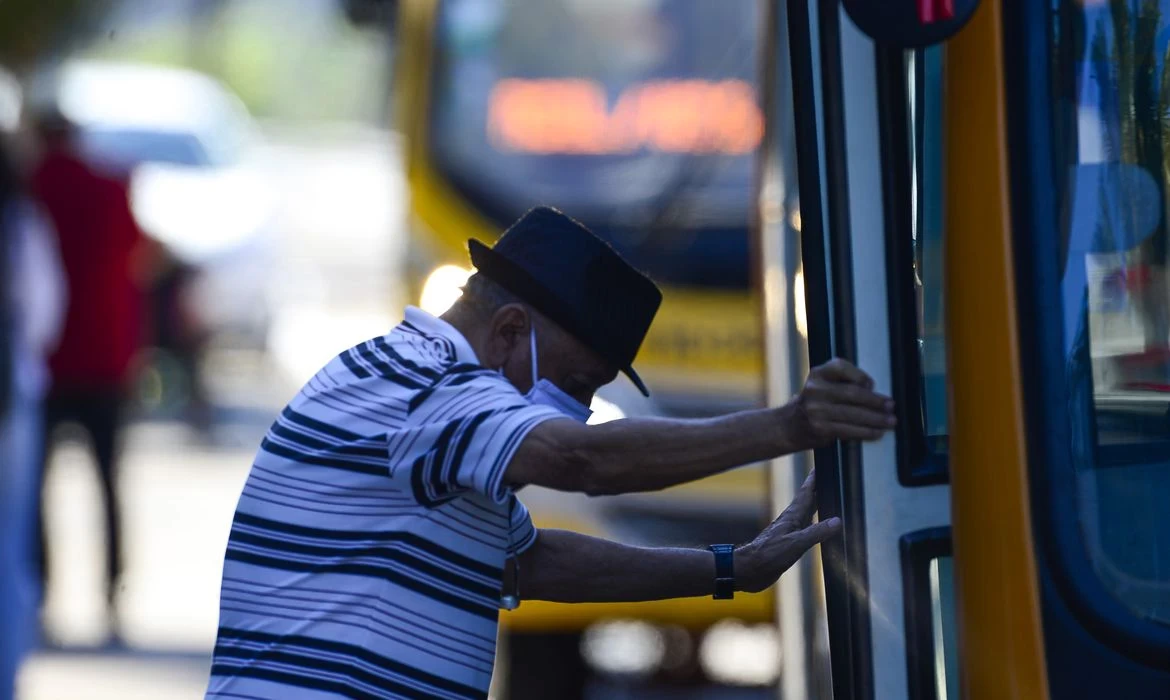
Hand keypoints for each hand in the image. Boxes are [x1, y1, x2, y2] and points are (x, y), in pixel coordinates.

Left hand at [736, 470, 839, 592]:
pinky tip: (819, 530)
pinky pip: (807, 531)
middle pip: (808, 501)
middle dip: (818, 489)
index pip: (806, 492)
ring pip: (807, 515)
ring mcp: (790, 532)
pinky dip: (815, 526)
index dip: (814, 479)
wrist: (749, 570)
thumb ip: (816, 532)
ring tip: (827, 499)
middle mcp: (792, 521)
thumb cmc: (768, 555)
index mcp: (792, 516)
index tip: (822, 465)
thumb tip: (837, 521)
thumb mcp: (796, 543)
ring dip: (817, 506)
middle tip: (828, 478)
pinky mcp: (789, 545)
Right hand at [790, 358, 895, 447]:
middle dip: (876, 401)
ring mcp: (816, 410)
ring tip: (890, 422)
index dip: (860, 376)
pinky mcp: (820, 428)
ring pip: (854, 414)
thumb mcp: (822, 385)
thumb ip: (843, 382)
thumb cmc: (815, 403)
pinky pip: (849, 430)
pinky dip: (866, 432)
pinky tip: (877, 433)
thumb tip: (872, 390)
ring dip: (876, 419)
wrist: (789, 426)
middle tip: (891, 406)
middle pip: (852, 393)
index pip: (842, 367)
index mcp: (818, 374)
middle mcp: (815, 390)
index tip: (873, 385)